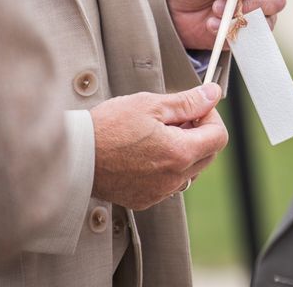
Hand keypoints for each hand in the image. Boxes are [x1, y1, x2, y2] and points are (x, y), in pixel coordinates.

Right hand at [89, 83, 227, 209]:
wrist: (72, 157)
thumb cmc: (106, 128)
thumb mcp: (150, 105)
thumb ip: (187, 102)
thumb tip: (213, 94)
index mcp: (180, 153)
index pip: (219, 136)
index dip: (210, 117)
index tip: (195, 109)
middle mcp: (174, 178)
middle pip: (208, 154)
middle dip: (198, 133)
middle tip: (174, 118)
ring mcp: (160, 191)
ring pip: (190, 170)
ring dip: (183, 150)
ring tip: (157, 134)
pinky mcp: (145, 199)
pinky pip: (169, 182)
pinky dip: (166, 167)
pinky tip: (145, 152)